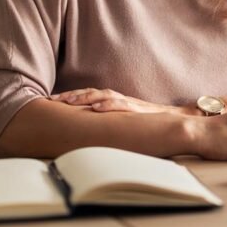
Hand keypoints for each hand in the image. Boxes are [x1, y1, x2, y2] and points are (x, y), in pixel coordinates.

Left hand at [50, 88, 184, 114]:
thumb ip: (109, 124)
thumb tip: (88, 134)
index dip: (69, 97)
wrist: (176, 120)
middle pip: (91, 92)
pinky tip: (96, 108)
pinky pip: (121, 105)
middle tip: (51, 100)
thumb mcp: (125, 123)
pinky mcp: (137, 109)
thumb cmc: (148, 123)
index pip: (88, 96)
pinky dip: (107, 105)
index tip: (50, 101)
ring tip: (68, 101)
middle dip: (70, 95)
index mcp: (113, 102)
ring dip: (85, 97)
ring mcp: (128, 103)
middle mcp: (118, 99)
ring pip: (103, 95)